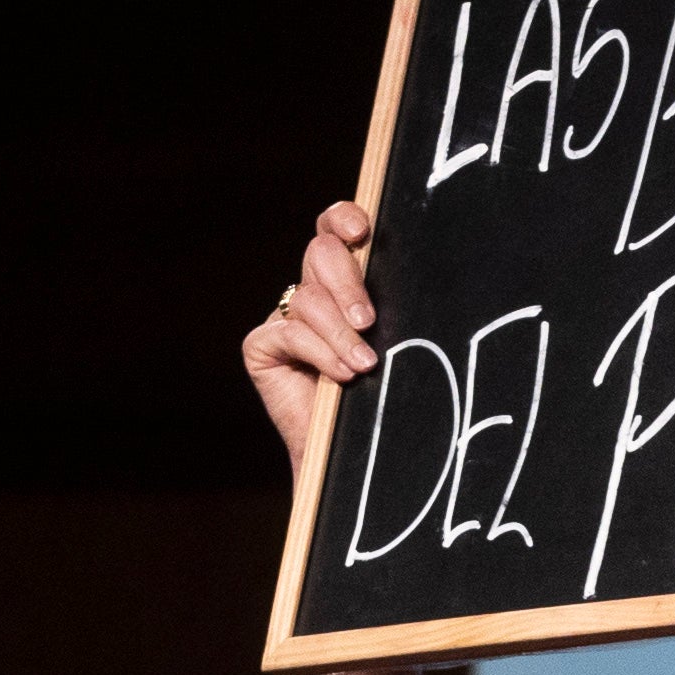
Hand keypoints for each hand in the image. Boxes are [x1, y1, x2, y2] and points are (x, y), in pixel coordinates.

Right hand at [240, 198, 378, 458]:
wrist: (352, 456)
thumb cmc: (379, 398)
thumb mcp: (391, 342)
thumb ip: (387, 305)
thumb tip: (413, 275)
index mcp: (344, 281)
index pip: (334, 228)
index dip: (343, 218)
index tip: (362, 232)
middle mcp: (312, 293)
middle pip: (320, 254)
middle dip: (347, 283)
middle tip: (368, 321)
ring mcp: (284, 318)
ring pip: (309, 300)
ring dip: (340, 334)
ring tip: (364, 365)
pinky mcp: (262, 347)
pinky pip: (289, 333)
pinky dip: (319, 353)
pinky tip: (341, 376)